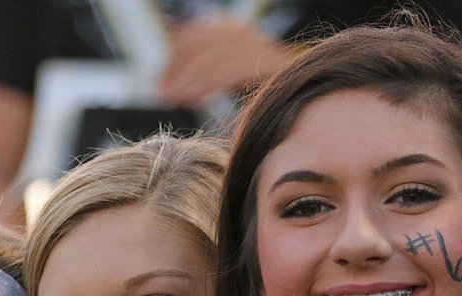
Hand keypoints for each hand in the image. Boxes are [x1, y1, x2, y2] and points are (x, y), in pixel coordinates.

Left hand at [156, 14, 291, 108]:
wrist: (306, 94)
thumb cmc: (261, 93)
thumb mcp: (225, 79)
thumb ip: (202, 75)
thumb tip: (166, 84)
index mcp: (230, 30)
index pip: (190, 37)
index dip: (170, 61)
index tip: (156, 84)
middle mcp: (242, 32)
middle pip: (198, 45)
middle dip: (175, 71)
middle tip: (160, 95)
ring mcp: (256, 45)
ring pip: (212, 57)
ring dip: (188, 79)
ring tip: (174, 99)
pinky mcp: (267, 62)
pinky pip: (230, 69)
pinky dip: (208, 84)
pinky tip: (193, 99)